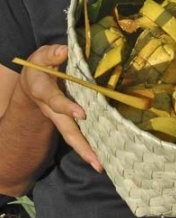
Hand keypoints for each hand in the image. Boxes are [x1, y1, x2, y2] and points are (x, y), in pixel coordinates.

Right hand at [19, 44, 102, 172]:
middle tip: (95, 160)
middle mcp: (52, 110)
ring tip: (101, 165)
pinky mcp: (67, 120)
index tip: (81, 114)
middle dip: (80, 144)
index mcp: (44, 92)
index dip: (67, 107)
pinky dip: (88, 145)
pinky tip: (102, 155)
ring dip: (86, 151)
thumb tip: (64, 51)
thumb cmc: (40, 66)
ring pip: (72, 136)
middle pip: (66, 129)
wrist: (31, 83)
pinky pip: (77, 133)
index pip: (56, 101)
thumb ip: (52, 53)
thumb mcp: (42, 55)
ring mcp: (60, 118)